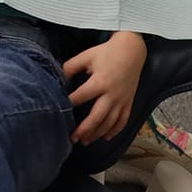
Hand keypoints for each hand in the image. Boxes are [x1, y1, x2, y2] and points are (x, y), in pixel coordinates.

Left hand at [63, 31, 146, 145]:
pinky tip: (106, 137)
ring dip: (97, 133)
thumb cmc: (107, 52)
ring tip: (86, 141)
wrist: (132, 50)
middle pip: (97, 117)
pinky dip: (115, 131)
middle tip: (73, 138)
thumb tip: (59, 77)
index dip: (69, 104)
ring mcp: (122, 100)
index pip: (81, 97)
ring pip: (110, 122)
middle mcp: (112, 94)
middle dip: (84, 129)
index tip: (59, 111)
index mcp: (100, 82)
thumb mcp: (86, 56)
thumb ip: (71, 66)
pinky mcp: (129, 102)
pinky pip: (123, 120)